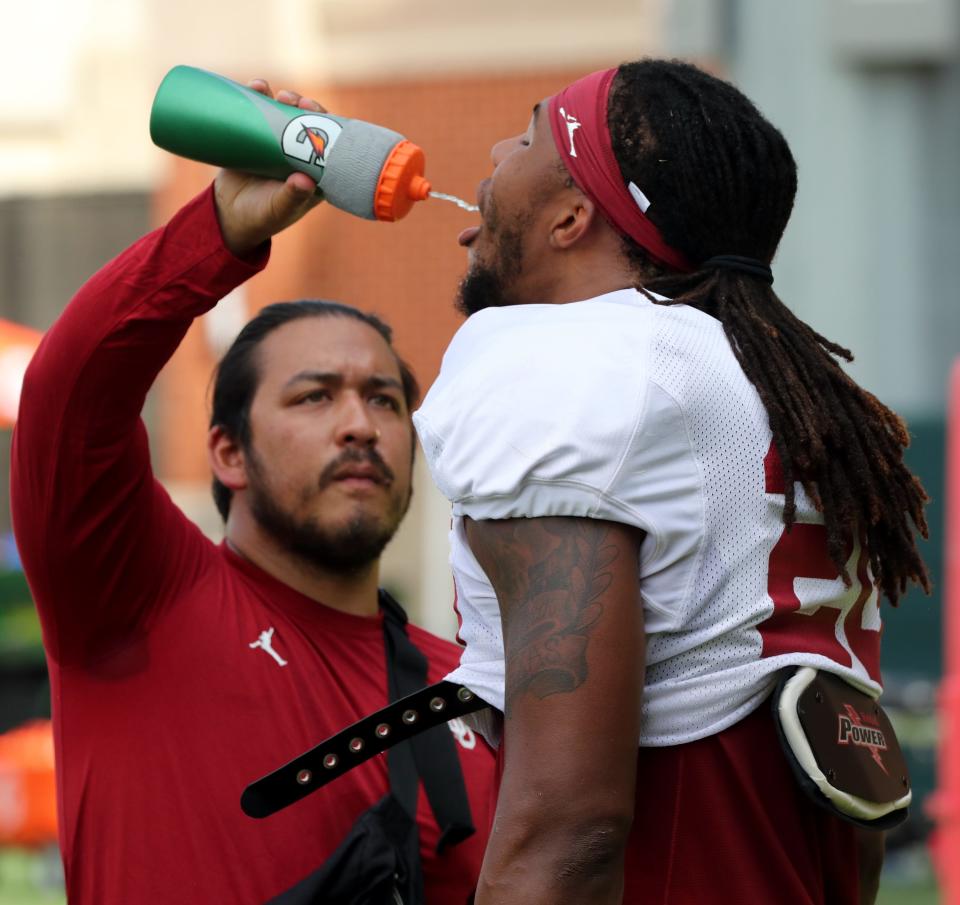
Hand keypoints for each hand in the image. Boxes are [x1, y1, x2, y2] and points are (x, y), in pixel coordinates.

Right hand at [214, 80, 326, 256]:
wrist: (229, 215)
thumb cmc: (262, 217)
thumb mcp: (279, 209)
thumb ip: (293, 197)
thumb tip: (306, 181)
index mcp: (314, 172)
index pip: (328, 143)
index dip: (328, 125)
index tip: (319, 113)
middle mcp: (299, 155)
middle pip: (308, 123)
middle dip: (305, 108)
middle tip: (297, 101)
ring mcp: (277, 144)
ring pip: (285, 114)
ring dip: (285, 99)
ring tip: (278, 95)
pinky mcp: (255, 137)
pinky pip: (259, 112)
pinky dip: (259, 97)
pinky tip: (257, 86)